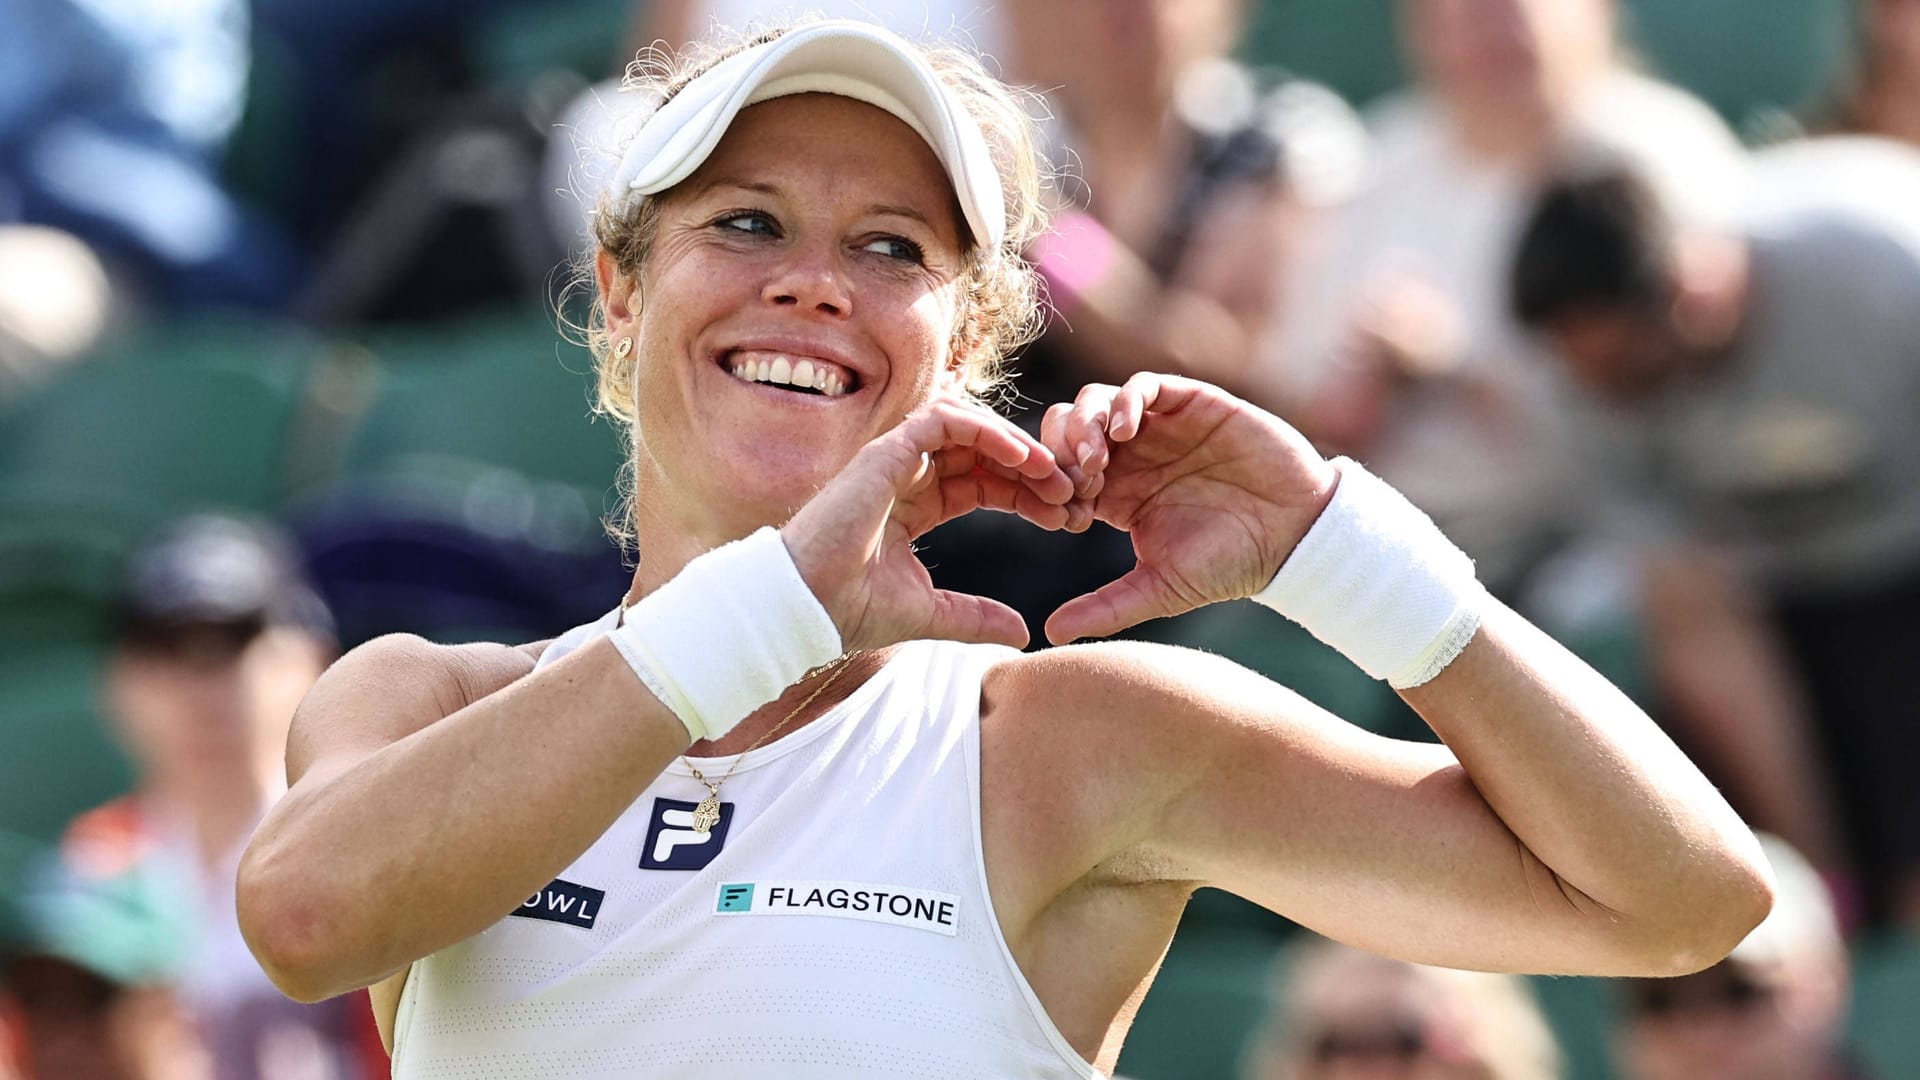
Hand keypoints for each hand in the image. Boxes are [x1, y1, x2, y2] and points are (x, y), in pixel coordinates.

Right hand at [782, 396, 1078, 651]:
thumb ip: (975, 617)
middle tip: (1073, 492)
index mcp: (917, 506)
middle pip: (983, 454)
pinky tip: (1020, 456)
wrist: (805, 608)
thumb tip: (1023, 632)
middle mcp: (907, 476)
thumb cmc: (851, 610)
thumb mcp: (931, 614)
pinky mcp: (883, 451)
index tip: (1065, 517)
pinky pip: (943, 419)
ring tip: (1052, 472)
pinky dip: (986, 429)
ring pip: (968, 428)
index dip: (1026, 495)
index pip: (983, 483)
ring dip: (1015, 444)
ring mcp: (893, 460)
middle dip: (1032, 468)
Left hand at [1042, 373, 1336, 643]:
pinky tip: (1123, 433)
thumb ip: (1106, 607)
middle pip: (1068, 429)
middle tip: (1076, 484)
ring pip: (1096, 401)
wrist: (1294, 536)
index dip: (1052, 490)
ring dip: (1085, 425)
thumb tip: (1051, 634)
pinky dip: (1125, 401)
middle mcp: (1132, 456)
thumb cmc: (1230, 564)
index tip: (1065, 518)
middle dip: (1060, 452)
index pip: (1060, 473)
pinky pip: (1143, 385)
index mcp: (1116, 494)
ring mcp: (1160, 426)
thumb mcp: (1161, 588)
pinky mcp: (1191, 404)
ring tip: (1097, 460)